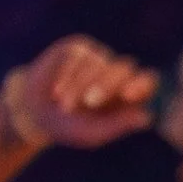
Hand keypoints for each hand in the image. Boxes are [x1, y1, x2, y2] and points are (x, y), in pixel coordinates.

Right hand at [6, 36, 157, 151]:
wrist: (35, 113)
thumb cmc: (70, 127)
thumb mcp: (93, 132)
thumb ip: (118, 125)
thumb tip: (147, 117)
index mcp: (129, 94)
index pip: (147, 80)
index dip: (141, 83)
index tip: (129, 95)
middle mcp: (116, 72)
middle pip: (123, 68)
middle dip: (106, 86)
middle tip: (90, 103)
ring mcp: (97, 58)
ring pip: (97, 64)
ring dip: (80, 86)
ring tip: (64, 105)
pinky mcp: (77, 50)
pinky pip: (77, 57)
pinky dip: (67, 76)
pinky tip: (58, 92)